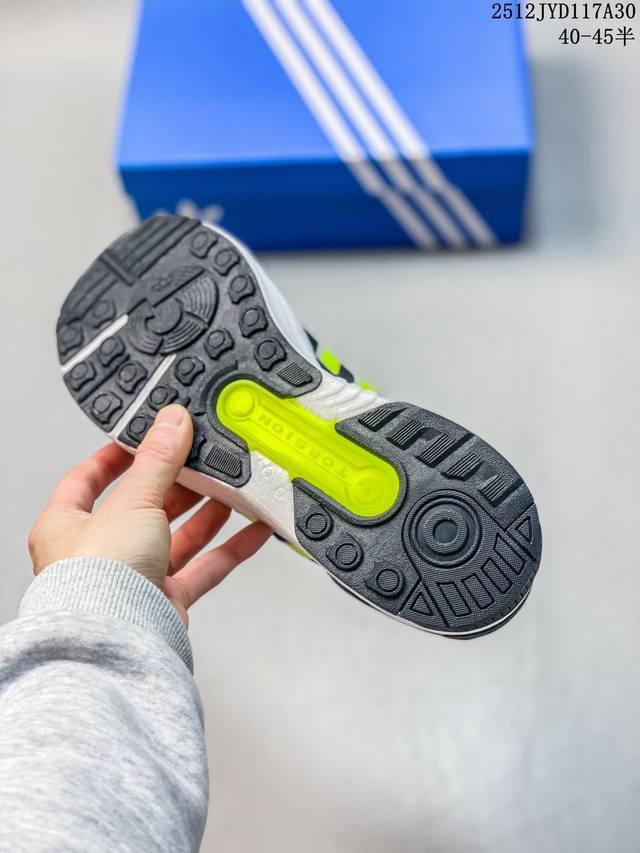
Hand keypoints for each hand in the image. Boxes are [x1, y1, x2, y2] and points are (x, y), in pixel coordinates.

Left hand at [28, 405, 271, 624]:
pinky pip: (203, 568)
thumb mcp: (131, 501)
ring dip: (208, 512)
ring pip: (177, 537)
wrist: (118, 640)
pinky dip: (230, 548)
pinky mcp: (165, 600)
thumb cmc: (99, 579)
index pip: (88, 479)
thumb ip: (157, 460)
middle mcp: (99, 552)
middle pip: (143, 506)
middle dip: (178, 483)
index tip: (148, 438)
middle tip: (206, 458)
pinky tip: (254, 530)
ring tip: (235, 487)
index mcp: (68, 525)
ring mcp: (134, 577)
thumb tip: (171, 421)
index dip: (118, 457)